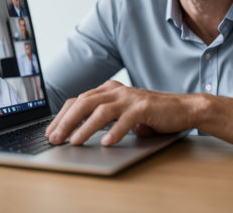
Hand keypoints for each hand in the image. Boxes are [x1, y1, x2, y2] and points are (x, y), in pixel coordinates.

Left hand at [45, 80, 199, 145]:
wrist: (181, 109)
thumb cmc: (150, 114)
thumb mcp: (122, 113)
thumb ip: (104, 118)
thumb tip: (75, 134)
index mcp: (108, 90)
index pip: (78, 100)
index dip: (62, 116)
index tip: (51, 132)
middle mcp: (117, 91)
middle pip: (85, 102)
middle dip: (66, 121)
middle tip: (54, 138)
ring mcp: (130, 97)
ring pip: (101, 110)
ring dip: (85, 127)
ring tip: (74, 141)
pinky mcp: (145, 106)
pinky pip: (126, 119)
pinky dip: (115, 131)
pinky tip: (107, 143)